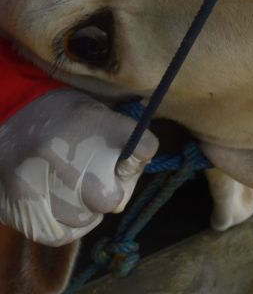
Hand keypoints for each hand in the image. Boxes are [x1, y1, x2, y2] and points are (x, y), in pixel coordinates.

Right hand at [0, 90, 156, 246]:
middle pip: (113, 197)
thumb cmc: (60, 118)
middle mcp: (64, 153)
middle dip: (110, 190)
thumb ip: (122, 142)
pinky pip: (61, 234)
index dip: (140, 156)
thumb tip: (131, 182)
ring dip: (86, 206)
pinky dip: (68, 224)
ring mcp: (37, 183)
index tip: (132, 155)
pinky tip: (62, 205)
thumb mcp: (96, 111)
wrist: (4, 115)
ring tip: (69, 185)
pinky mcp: (19, 207)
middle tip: (95, 176)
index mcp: (90, 120)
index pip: (144, 148)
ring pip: (86, 218)